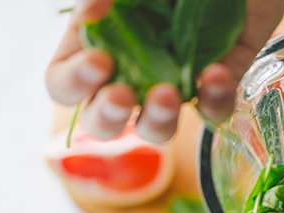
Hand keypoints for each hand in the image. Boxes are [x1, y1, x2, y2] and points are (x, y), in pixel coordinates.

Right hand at [46, 0, 283, 141]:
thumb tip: (91, 14)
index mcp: (101, 42)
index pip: (66, 82)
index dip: (74, 83)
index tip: (99, 63)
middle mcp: (133, 70)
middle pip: (103, 120)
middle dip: (107, 116)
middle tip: (124, 96)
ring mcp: (175, 82)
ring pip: (157, 129)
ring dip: (158, 121)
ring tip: (168, 94)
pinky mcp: (217, 85)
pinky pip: (213, 110)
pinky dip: (214, 99)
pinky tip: (216, 73)